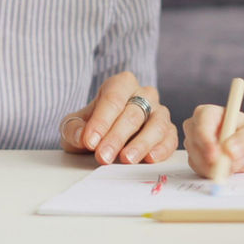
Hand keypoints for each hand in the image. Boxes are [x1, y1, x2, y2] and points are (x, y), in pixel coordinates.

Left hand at [59, 71, 176, 163]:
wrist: (105, 136)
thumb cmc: (92, 126)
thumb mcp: (75, 125)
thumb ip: (74, 129)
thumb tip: (82, 137)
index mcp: (121, 84)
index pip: (113, 99)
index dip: (101, 121)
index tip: (90, 141)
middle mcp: (144, 94)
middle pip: (133, 114)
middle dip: (117, 137)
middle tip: (103, 156)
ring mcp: (159, 112)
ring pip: (156, 125)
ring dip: (140, 144)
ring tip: (126, 159)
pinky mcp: (169, 131)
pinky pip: (170, 138)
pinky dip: (161, 149)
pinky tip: (150, 159)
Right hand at [183, 104, 243, 177]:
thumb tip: (228, 150)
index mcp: (207, 113)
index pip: (200, 128)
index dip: (206, 142)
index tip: (216, 157)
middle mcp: (196, 127)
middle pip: (194, 146)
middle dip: (214, 159)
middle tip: (237, 161)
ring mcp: (195, 145)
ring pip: (198, 161)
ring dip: (221, 167)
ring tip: (241, 158)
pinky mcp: (197, 160)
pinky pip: (201, 172)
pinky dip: (218, 173)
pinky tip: (232, 165)